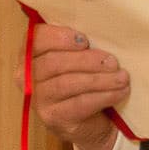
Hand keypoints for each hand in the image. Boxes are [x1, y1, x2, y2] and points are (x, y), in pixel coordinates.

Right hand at [16, 24, 125, 149]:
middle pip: (53, 63)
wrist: (91, 123)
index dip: (59, 38)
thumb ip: (79, 43)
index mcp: (30, 55)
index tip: (85, 40)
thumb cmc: (84, 82)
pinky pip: (80, 103)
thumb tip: (100, 26)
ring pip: (68, 84)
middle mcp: (26, 78)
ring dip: (100, 79)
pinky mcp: (54, 118)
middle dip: (86, 60)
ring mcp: (39, 100)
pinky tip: (120, 91)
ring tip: (122, 77)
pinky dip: (104, 96)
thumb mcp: (78, 58)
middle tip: (112, 61)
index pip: (36, 39)